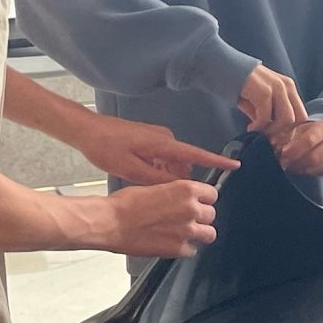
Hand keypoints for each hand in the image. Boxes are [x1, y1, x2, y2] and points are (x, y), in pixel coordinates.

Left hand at [76, 111, 234, 185]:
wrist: (87, 129)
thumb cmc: (106, 148)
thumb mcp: (131, 169)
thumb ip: (158, 179)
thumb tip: (179, 186)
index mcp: (163, 144)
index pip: (197, 154)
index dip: (217, 161)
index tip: (235, 165)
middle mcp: (165, 138)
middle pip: (183, 163)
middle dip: (177, 178)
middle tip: (160, 193)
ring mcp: (158, 137)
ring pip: (171, 162)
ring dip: (164, 174)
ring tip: (142, 181)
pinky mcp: (150, 138)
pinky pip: (163, 157)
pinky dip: (157, 168)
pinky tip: (140, 173)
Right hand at [97, 180, 218, 259]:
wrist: (109, 222)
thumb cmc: (124, 204)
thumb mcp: (155, 187)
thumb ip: (175, 194)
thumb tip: (183, 198)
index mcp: (186, 190)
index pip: (212, 194)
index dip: (204, 199)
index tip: (200, 202)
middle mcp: (191, 209)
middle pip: (211, 214)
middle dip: (200, 217)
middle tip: (187, 219)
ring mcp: (187, 230)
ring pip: (209, 234)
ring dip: (199, 234)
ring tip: (185, 233)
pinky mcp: (178, 249)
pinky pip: (192, 250)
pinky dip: (185, 249)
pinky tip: (172, 244)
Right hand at [237, 64, 306, 137]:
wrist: (222, 67)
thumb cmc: (240, 86)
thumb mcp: (260, 102)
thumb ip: (270, 117)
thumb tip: (275, 136)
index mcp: (289, 88)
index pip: (301, 115)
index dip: (291, 131)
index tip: (277, 140)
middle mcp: (286, 86)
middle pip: (298, 119)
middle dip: (284, 134)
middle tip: (269, 139)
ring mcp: (277, 87)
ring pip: (287, 119)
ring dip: (272, 131)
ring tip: (258, 132)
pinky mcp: (264, 91)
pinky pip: (266, 117)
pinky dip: (259, 127)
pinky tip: (250, 127)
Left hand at [274, 116, 322, 176]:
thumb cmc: (305, 132)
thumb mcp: (296, 127)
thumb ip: (285, 134)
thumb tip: (274, 143)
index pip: (310, 140)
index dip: (294, 149)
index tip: (282, 153)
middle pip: (313, 157)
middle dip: (294, 161)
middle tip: (283, 161)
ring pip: (313, 168)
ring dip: (297, 167)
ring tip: (288, 163)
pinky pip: (315, 174)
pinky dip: (303, 171)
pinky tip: (297, 166)